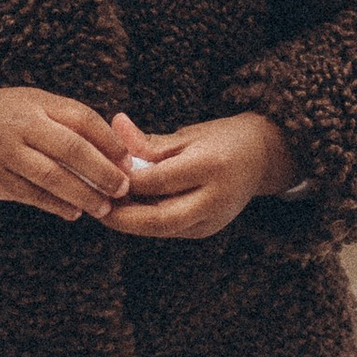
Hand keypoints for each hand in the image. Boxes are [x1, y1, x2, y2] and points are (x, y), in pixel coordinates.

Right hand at [0, 87, 130, 221]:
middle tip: (122, 189)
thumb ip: (64, 120)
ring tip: (103, 208)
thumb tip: (111, 145)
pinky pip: (31, 195)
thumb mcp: (29, 104)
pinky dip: (56, 206)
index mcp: (36, 104)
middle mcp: (22, 126)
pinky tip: (73, 213)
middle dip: (102, 171)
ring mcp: (6, 153)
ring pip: (52, 177)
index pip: (82, 119)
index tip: (129, 160)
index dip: (109, 141)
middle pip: (71, 149)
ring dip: (82, 195)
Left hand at [102, 110, 295, 240]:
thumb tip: (113, 127)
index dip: (124, 180)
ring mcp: (214, 219)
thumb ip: (149, 141)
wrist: (262, 158)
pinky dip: (145, 222)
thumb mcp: (188, 134)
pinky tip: (125, 210)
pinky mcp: (208, 229)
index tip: (97, 172)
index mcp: (211, 166)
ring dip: (130, 222)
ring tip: (103, 206)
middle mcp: (215, 198)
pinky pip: (170, 230)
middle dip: (122, 217)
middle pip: (159, 219)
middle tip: (94, 205)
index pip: (157, 181)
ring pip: (162, 229)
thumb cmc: (222, 139)